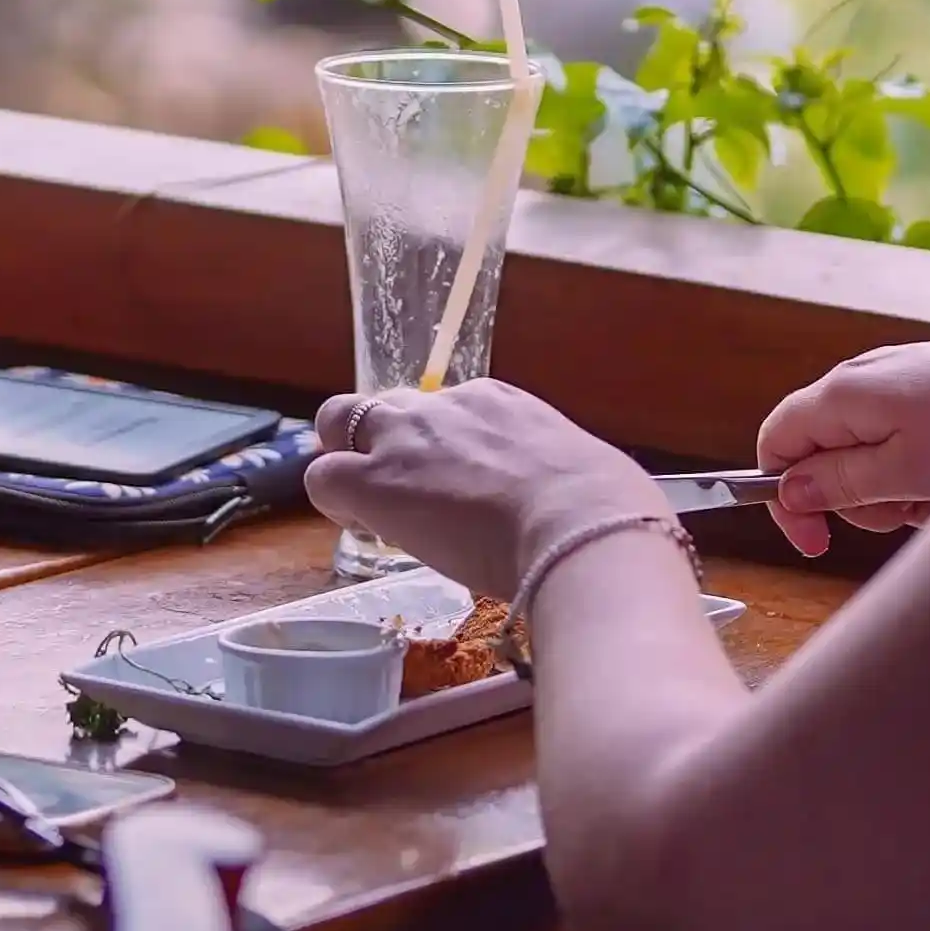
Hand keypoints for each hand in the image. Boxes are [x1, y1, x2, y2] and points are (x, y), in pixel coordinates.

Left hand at [303, 378, 661, 601]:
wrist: (583, 527)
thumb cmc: (605, 511)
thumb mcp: (585, 472)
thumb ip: (558, 479)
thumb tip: (576, 501)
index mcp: (497, 403)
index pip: (443, 412)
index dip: (435, 449)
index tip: (449, 485)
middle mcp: (445, 408)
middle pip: (381, 405)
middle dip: (375, 439)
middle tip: (395, 489)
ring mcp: (405, 440)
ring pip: (338, 421)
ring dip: (345, 459)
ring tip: (367, 507)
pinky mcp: (375, 482)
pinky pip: (324, 477)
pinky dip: (334, 500)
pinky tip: (362, 527)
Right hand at [755, 329, 929, 558]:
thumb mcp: (903, 473)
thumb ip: (837, 483)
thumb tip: (788, 491)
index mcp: (843, 393)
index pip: (776, 442)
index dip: (783, 497)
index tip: (816, 542)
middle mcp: (866, 380)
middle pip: (823, 456)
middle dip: (858, 499)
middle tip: (906, 509)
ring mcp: (904, 383)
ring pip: (871, 458)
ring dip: (899, 491)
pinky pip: (910, 446)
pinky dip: (928, 473)